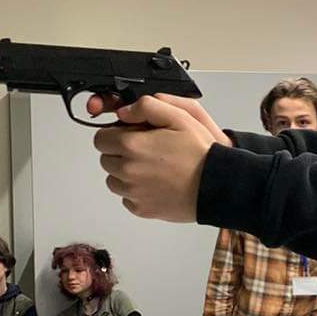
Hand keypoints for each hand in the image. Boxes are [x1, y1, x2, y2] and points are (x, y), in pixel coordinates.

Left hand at [94, 96, 219, 221]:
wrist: (216, 185)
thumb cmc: (200, 152)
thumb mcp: (179, 116)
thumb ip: (147, 107)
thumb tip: (123, 112)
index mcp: (132, 145)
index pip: (100, 138)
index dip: (114, 134)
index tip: (130, 135)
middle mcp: (127, 170)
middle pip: (105, 159)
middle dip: (119, 153)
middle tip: (145, 150)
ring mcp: (133, 192)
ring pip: (113, 180)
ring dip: (125, 173)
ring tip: (151, 167)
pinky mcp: (141, 208)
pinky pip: (127, 198)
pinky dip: (136, 191)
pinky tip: (156, 183)